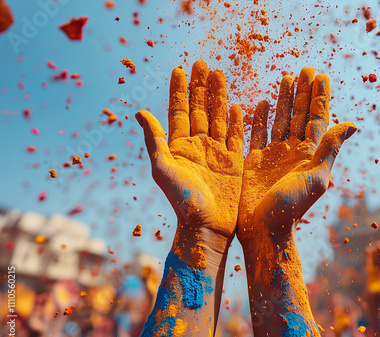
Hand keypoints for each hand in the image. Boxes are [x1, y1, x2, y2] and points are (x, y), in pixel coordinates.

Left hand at [136, 61, 243, 242]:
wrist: (207, 227)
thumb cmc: (182, 201)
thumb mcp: (163, 169)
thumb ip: (154, 140)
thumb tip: (139, 112)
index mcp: (178, 146)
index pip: (178, 111)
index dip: (179, 90)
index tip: (179, 69)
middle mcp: (197, 146)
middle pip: (199, 109)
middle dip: (200, 86)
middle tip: (202, 63)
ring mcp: (216, 153)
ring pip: (217, 117)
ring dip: (219, 96)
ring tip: (220, 74)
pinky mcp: (234, 162)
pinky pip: (235, 136)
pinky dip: (236, 121)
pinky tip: (237, 104)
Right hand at [238, 67, 355, 241]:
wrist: (263, 230)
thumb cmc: (290, 208)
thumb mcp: (315, 177)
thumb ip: (330, 149)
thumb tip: (353, 123)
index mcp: (309, 154)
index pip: (316, 118)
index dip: (319, 96)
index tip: (321, 74)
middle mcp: (292, 151)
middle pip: (298, 114)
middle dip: (302, 92)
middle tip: (305, 69)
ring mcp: (273, 155)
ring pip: (279, 120)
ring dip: (283, 99)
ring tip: (285, 77)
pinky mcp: (254, 161)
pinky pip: (258, 133)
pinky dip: (260, 118)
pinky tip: (262, 103)